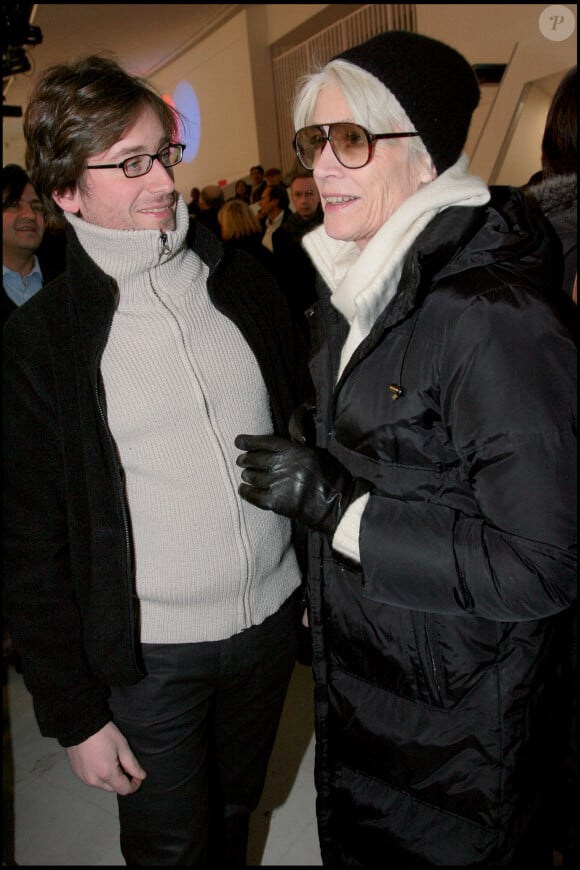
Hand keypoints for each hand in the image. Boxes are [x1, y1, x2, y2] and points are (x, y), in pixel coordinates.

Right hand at [66, 721, 146, 794]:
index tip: (137, 777)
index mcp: (106, 773)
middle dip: (122, 780)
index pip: (124, 789)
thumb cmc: (103, 733)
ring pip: (102, 785)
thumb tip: (141, 776)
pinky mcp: (77, 773)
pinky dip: (98, 774)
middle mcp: (94, 780)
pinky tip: (100, 760)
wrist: (81, 724)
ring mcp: (84, 777)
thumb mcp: (122, 746)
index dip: (134, 785)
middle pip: (113, 788)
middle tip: (124, 764)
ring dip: (110, 778)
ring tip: (111, 760)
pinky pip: (92, 779)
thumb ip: (132, 764)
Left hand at [235, 434, 370, 537]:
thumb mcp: (316, 454)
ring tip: (246, 475)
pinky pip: (254, 495)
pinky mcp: (276, 502)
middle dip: (245, 459)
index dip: (249, 441)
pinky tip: (243, 489)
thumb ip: (298, 448)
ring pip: (253, 476)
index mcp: (294, 451)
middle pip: (255, 459)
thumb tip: (281, 445)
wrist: (337, 505)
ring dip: (247, 475)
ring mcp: (278, 483)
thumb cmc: (330, 478)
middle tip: (241, 461)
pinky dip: (246, 492)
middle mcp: (283, 465)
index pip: (265, 442)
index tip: (238, 441)